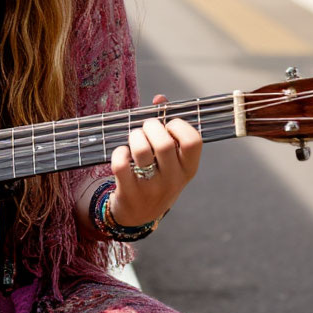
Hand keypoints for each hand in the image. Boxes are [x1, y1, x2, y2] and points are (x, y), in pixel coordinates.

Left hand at [109, 94, 201, 227]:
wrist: (139, 215)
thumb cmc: (156, 175)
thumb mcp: (170, 159)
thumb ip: (167, 126)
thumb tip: (159, 98)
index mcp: (188, 169)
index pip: (194, 141)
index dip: (178, 125)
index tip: (168, 126)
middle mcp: (173, 180)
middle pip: (163, 143)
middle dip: (150, 126)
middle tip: (146, 129)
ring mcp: (151, 189)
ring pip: (141, 151)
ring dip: (134, 136)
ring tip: (134, 139)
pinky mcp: (129, 194)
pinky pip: (120, 164)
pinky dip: (118, 152)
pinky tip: (122, 154)